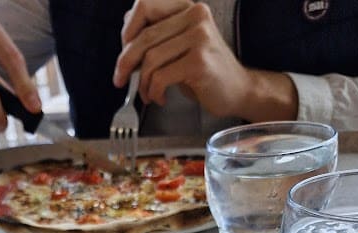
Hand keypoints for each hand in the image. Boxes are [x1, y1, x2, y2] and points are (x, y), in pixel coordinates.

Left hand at [114, 0, 296, 121]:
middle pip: (144, 36)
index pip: (144, 5)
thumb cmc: (205, 71)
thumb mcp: (178, 46)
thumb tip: (126, 32)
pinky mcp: (199, 61)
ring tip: (148, 94)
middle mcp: (195, 16)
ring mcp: (199, 37)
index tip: (123, 53)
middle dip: (126, 62)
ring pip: (150, 59)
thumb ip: (157, 34)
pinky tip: (160, 98)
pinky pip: (161, 77)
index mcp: (187, 8)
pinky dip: (154, 92)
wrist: (237, 91)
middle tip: (120, 80)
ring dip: (143, 83)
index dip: (127, 30)